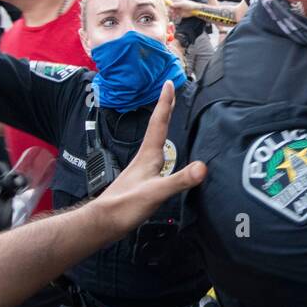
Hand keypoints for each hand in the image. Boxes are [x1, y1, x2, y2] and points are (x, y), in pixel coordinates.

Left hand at [87, 81, 205, 237]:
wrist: (103, 223)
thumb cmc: (125, 206)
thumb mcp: (156, 192)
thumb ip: (180, 180)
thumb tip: (203, 167)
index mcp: (149, 155)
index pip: (159, 122)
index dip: (165, 102)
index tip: (170, 83)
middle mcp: (145, 158)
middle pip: (157, 127)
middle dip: (165, 109)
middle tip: (171, 92)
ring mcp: (143, 170)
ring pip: (156, 141)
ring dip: (163, 127)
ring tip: (170, 117)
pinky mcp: (142, 181)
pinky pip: (157, 157)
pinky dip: (164, 148)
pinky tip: (166, 156)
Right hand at [166, 0, 203, 19]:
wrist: (195, 10)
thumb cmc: (190, 4)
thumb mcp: (183, 3)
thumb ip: (177, 4)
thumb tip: (171, 4)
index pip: (167, 0)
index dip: (164, 3)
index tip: (164, 6)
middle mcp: (174, 4)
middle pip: (167, 7)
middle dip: (168, 10)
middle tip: (170, 12)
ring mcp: (175, 9)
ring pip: (170, 12)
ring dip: (170, 14)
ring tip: (174, 15)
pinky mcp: (177, 13)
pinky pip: (173, 15)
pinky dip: (173, 16)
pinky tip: (176, 17)